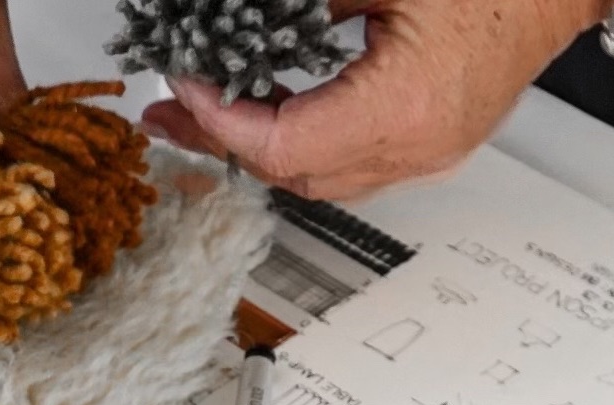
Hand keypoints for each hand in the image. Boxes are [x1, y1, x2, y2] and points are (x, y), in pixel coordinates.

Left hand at [141, 0, 612, 201]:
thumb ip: (302, 4)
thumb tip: (236, 17)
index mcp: (404, 107)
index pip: (284, 147)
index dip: (223, 122)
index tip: (189, 87)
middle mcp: (417, 146)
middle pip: (299, 175)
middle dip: (231, 145)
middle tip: (178, 117)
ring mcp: (430, 153)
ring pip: (325, 178)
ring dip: (267, 150)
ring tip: (216, 118)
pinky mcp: (435, 144)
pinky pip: (356, 164)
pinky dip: (309, 143)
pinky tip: (280, 113)